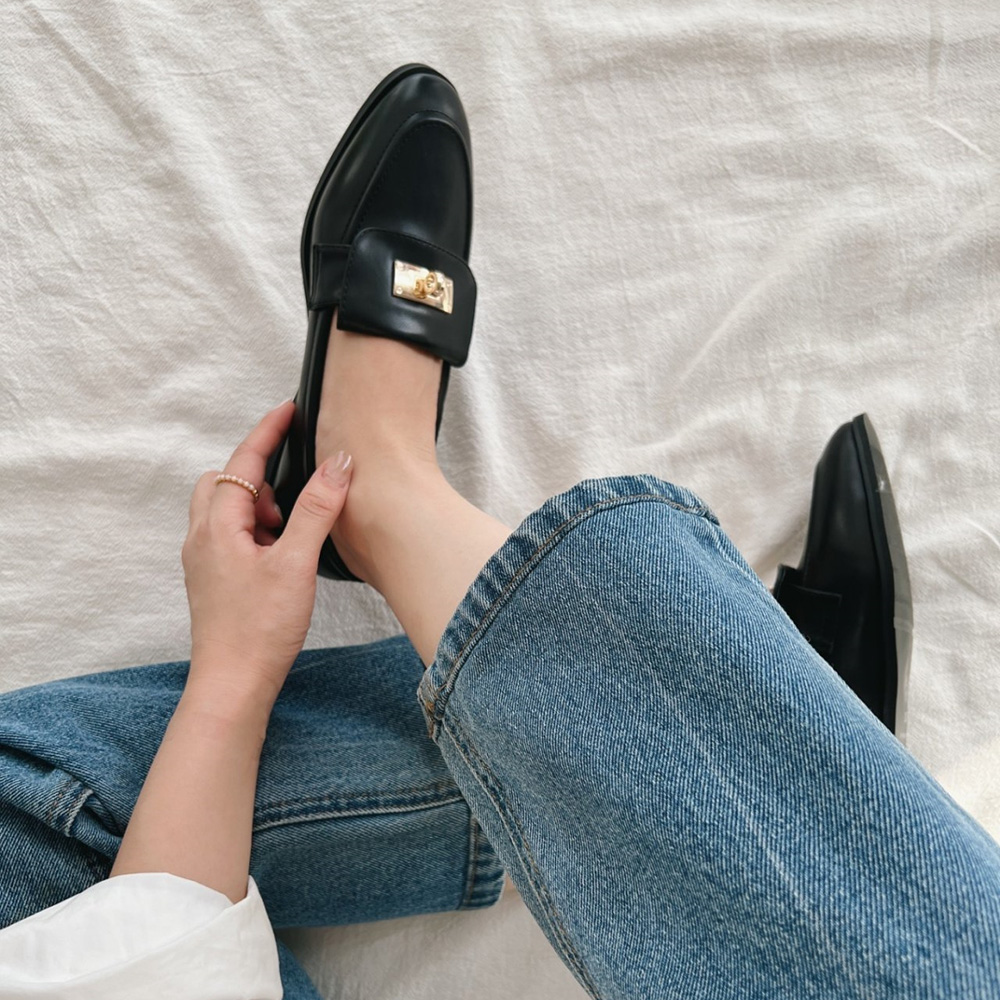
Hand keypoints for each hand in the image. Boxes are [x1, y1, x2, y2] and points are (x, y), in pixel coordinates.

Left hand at [181, 400, 351, 705]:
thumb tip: (339, 464)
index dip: (268, 431)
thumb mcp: (296, 563)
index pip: (242, 461)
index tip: (290, 409)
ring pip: (226, 509)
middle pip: (224, 481)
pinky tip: (281, 555)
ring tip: (290, 532)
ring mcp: (205, 560)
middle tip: (293, 495)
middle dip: (259, 475)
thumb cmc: (259, 629)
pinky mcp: (214, 579)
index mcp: (217, 526)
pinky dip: (255, 530)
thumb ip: (317, 509)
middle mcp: (202, 537)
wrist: (233, 685)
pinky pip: (230, 535)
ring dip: (258, 506)